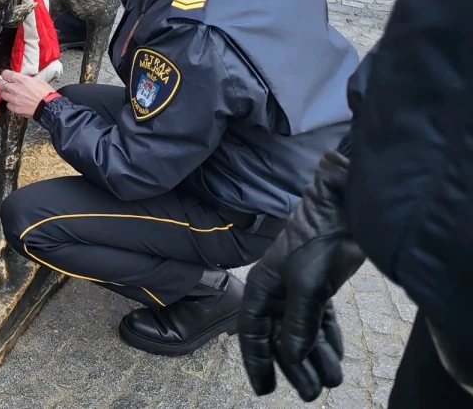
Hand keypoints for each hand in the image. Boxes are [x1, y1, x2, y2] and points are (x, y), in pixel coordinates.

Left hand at [0, 69, 55, 116]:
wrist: (48, 107)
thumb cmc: (46, 93)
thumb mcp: (37, 80)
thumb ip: (26, 79)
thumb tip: (22, 79)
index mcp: (20, 79)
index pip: (5, 74)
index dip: (6, 75)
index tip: (7, 76)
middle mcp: (14, 88)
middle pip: (1, 84)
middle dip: (4, 84)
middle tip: (7, 85)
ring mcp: (13, 99)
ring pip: (3, 95)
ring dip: (7, 94)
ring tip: (12, 95)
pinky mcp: (14, 108)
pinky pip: (8, 104)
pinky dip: (11, 104)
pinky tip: (16, 103)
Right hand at [238, 150, 366, 401]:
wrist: (345, 209)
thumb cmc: (318, 241)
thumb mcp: (307, 287)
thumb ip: (298, 324)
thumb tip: (292, 355)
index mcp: (261, 288)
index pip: (253, 333)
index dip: (258, 362)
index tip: (265, 389)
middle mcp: (275, 291)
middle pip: (280, 337)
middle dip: (295, 366)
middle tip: (309, 393)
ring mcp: (298, 288)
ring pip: (303, 331)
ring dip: (316, 355)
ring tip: (331, 380)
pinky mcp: (320, 285)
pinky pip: (320, 320)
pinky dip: (328, 338)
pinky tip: (337, 355)